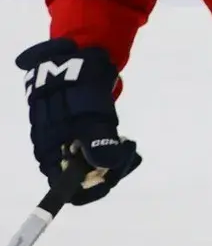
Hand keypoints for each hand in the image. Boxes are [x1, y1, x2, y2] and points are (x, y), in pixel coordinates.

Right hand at [16, 38, 139, 205]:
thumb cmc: (79, 88)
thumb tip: (106, 167)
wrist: (75, 57)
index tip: (113, 178)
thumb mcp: (92, 116)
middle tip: (130, 156)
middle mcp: (52, 147)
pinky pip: (91, 148)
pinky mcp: (76, 129)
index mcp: (49, 148)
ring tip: (129, 147)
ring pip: (87, 163)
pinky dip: (108, 148)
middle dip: (106, 172)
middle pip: (79, 176)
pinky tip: (124, 141)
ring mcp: (63, 137)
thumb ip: (98, 143)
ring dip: (110, 160)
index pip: (63, 184)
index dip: (89, 188)